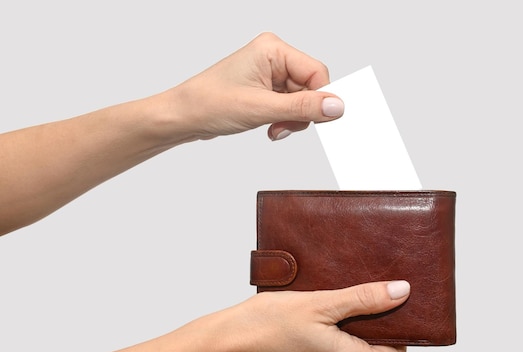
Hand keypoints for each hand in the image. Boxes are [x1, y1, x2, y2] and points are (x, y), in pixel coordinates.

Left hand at [164, 32, 343, 140]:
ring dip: (292, 119)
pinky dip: (285, 120)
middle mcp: (273, 57)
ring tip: (273, 128)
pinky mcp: (266, 89)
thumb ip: (303, 108)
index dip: (320, 98)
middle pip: (311, 87)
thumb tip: (336, 106)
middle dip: (302, 112)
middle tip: (284, 126)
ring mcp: (270, 74)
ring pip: (302, 99)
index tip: (320, 119)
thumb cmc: (209, 103)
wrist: (183, 116)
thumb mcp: (261, 108)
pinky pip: (290, 105)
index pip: (316, 72)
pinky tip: (271, 127)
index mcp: (272, 49)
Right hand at [206, 280, 409, 351]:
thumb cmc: (267, 323)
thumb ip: (364, 299)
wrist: (224, 343)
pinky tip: (302, 325)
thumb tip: (401, 293)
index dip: (397, 335)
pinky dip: (319, 344)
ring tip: (318, 312)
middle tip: (343, 303)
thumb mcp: (321, 302)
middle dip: (361, 330)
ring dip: (338, 335)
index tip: (385, 312)